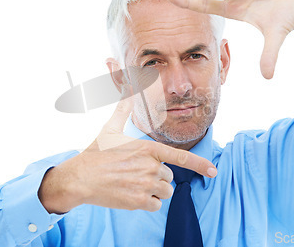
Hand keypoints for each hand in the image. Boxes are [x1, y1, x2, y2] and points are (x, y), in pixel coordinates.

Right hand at [39, 87, 217, 213]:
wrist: (79, 178)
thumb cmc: (95, 153)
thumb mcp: (110, 128)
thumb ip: (123, 109)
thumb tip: (127, 87)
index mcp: (148, 149)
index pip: (180, 157)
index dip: (200, 164)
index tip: (213, 171)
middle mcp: (150, 167)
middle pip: (169, 177)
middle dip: (157, 177)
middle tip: (136, 174)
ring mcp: (145, 185)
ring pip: (164, 192)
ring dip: (154, 191)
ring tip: (133, 184)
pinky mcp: (138, 202)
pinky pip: (155, 205)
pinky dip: (147, 202)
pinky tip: (131, 195)